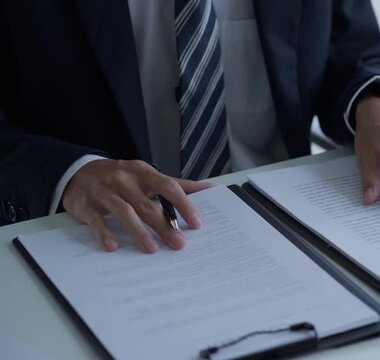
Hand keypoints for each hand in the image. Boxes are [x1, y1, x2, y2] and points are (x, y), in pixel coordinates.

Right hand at [62, 159, 211, 252]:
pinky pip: (97, 221)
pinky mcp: (86, 205)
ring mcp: (104, 192)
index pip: (168, 186)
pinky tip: (114, 246)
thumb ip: (175, 185)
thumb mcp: (146, 176)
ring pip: (124, 212)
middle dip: (165, 225)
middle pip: (147, 204)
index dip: (183, 204)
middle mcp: (124, 180)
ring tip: (152, 249)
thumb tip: (209, 189)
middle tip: (179, 244)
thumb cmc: (121, 178)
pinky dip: (105, 233)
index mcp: (143, 173)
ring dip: (139, 232)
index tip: (196, 223)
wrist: (77, 172)